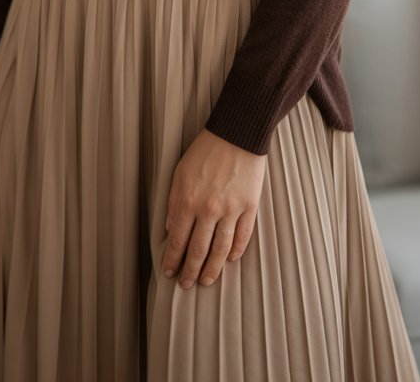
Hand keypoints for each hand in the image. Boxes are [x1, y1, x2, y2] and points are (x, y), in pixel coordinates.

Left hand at [162, 128, 266, 288]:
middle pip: (199, 250)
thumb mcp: (180, 172)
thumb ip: (174, 201)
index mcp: (188, 200)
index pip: (178, 240)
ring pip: (221, 249)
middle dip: (191, 271)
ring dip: (213, 269)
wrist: (237, 133)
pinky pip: (243, 236)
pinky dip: (236, 251)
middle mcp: (209, 209)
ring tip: (207, 281)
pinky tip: (229, 259)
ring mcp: (231, 209)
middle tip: (186, 285)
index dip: (173, 260)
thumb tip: (169, 228)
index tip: (169, 272)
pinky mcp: (250, 206)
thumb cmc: (206, 150)